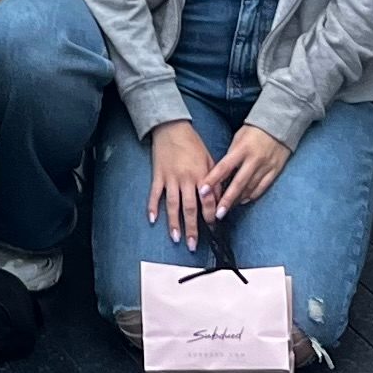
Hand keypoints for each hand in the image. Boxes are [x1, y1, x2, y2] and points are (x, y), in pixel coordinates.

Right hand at [146, 123, 214, 245]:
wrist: (172, 128)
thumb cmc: (193, 144)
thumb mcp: (210, 159)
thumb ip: (214, 180)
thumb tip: (220, 199)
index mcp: (201, 175)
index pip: (208, 201)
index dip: (211, 216)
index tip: (213, 227)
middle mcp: (186, 179)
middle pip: (189, 208)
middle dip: (192, 228)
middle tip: (193, 244)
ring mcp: (170, 178)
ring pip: (172, 205)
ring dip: (174, 223)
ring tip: (176, 238)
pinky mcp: (158, 176)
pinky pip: (154, 194)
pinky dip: (152, 207)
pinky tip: (152, 219)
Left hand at [206, 126, 290, 219]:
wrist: (280, 124)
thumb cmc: (254, 130)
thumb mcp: (238, 138)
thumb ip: (230, 156)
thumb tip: (220, 174)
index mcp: (242, 149)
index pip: (224, 167)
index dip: (213, 180)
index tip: (202, 191)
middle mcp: (254, 160)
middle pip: (238, 184)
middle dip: (227, 200)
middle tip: (218, 214)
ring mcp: (266, 167)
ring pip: (250, 189)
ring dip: (237, 200)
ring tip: (227, 209)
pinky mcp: (275, 171)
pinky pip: (262, 188)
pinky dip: (251, 196)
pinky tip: (243, 201)